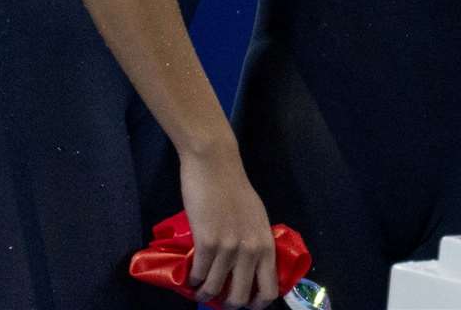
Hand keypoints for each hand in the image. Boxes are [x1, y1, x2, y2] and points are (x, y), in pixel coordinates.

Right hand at [179, 141, 277, 308]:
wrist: (215, 165)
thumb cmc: (234, 188)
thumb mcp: (255, 217)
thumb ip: (254, 242)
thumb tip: (249, 268)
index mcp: (266, 243)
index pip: (269, 290)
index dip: (255, 303)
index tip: (243, 300)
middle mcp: (251, 249)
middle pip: (240, 298)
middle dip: (227, 304)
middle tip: (218, 298)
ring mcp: (229, 247)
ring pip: (215, 291)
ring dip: (204, 294)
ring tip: (199, 289)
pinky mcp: (207, 242)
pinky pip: (198, 275)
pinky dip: (192, 281)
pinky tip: (191, 276)